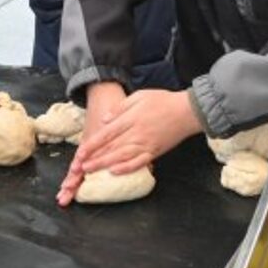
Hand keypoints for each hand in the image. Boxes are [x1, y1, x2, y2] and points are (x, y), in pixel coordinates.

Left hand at [57, 86, 200, 205]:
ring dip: (105, 164)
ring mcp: (146, 144)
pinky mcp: (155, 152)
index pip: (107, 133)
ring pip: (122, 157)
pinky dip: (127, 168)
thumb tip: (104, 120)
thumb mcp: (140, 96)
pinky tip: (115, 172)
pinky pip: (139, 162)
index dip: (93, 144)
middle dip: (94, 157)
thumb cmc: (164, 101)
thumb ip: (120, 108)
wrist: (188, 111)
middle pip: (112, 147)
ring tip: (91, 170)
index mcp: (131, 118)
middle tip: (80, 166)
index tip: (80, 152)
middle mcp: (137, 133)